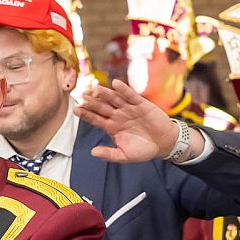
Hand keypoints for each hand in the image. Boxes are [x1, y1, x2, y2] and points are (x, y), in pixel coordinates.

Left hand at [76, 80, 200, 162]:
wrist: (164, 144)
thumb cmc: (144, 150)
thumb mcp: (125, 156)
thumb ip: (109, 154)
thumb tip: (93, 152)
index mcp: (112, 127)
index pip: (96, 119)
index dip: (86, 114)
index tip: (76, 110)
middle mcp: (118, 116)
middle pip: (102, 107)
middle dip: (92, 102)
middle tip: (82, 95)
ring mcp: (128, 109)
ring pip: (114, 99)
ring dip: (105, 94)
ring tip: (95, 89)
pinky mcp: (140, 104)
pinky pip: (130, 96)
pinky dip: (124, 90)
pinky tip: (115, 84)